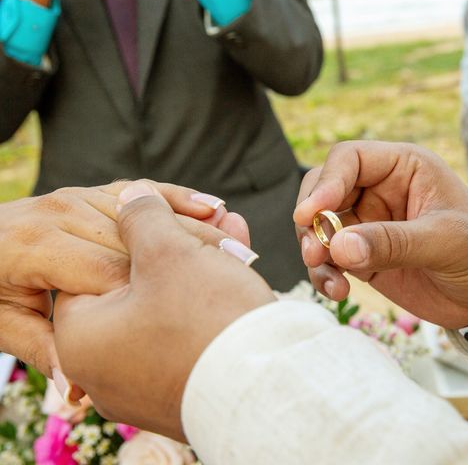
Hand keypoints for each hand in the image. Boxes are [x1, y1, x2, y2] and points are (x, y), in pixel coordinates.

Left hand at [0, 180, 247, 380]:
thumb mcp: (5, 324)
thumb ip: (46, 350)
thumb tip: (75, 393)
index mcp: (38, 247)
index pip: (112, 269)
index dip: (164, 283)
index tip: (211, 295)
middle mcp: (59, 213)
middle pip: (139, 237)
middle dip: (191, 248)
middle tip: (243, 261)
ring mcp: (74, 198)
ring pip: (145, 209)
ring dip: (193, 221)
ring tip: (236, 233)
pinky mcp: (87, 194)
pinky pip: (137, 190)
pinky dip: (174, 195)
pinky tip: (210, 202)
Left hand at [53, 181, 274, 439]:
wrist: (267, 390)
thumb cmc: (206, 317)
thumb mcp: (168, 251)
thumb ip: (142, 216)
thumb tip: (131, 194)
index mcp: (82, 337)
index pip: (94, 265)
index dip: (136, 230)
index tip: (172, 211)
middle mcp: (103, 370)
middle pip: (137, 285)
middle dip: (177, 243)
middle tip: (211, 216)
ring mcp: (143, 386)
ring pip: (168, 306)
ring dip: (200, 264)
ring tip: (233, 230)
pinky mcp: (180, 391)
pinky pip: (187, 334)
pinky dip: (208, 299)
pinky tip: (238, 262)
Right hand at [294, 141, 467, 328]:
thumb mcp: (446, 242)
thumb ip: (393, 243)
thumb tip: (338, 247)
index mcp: (403, 168)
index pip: (350, 159)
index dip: (326, 183)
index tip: (311, 215)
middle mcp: (379, 190)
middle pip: (323, 190)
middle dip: (311, 220)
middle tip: (313, 250)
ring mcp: (367, 224)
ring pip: (319, 227)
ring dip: (314, 251)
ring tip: (330, 279)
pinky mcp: (362, 256)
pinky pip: (329, 259)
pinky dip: (324, 274)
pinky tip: (337, 292)